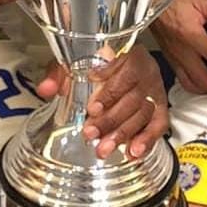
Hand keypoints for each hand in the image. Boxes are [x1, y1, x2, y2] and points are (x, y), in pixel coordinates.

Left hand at [36, 47, 169, 159]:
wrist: (124, 62)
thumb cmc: (100, 62)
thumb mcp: (77, 61)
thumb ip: (60, 73)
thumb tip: (46, 89)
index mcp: (129, 54)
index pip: (126, 71)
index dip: (110, 92)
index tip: (93, 107)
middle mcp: (146, 72)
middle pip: (134, 98)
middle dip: (111, 119)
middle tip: (91, 133)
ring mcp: (154, 91)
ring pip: (144, 114)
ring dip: (123, 133)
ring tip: (104, 148)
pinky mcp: (159, 109)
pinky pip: (158, 125)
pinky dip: (146, 140)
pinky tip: (133, 152)